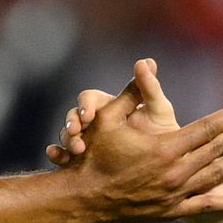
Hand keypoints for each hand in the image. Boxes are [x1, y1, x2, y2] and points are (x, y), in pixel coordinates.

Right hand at [46, 57, 181, 165]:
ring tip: (76, 149)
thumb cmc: (162, 132)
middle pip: (73, 116)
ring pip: (67, 135)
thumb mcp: (158, 109)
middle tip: (76, 132)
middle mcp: (95, 122)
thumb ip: (150, 86)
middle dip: (71, 123)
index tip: (88, 114)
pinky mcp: (83, 159)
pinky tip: (56, 157)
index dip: (85, 104)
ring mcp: (88, 140)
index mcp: (109, 106)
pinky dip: (57, 155)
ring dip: (67, 140)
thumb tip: (146, 61)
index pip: (90, 98)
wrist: (165, 162)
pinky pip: (64, 156)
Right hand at [56, 60, 222, 222]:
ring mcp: (175, 194)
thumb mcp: (107, 120)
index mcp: (163, 148)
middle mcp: (175, 172)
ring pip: (216, 175)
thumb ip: (129, 94)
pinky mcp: (171, 211)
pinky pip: (206, 206)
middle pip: (216, 149)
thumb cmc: (92, 156)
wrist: (82, 199)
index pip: (205, 129)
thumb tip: (143, 65)